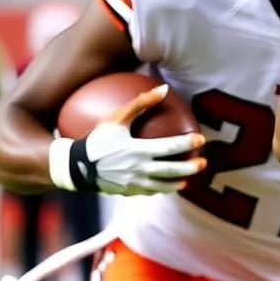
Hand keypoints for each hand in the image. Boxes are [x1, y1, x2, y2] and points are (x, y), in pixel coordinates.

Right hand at [49, 85, 205, 194]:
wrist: (75, 166)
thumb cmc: (96, 139)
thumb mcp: (116, 118)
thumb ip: (140, 104)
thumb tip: (163, 88)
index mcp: (137, 150)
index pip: (169, 147)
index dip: (187, 143)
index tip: (201, 139)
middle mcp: (138, 169)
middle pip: (171, 169)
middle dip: (190, 167)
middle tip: (204, 163)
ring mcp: (134, 183)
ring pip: (163, 185)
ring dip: (179, 181)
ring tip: (190, 177)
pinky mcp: (129, 192)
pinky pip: (150, 191)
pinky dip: (162, 188)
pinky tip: (170, 184)